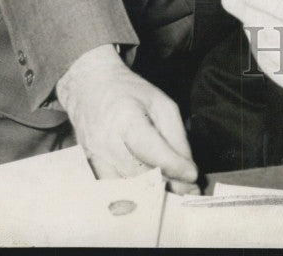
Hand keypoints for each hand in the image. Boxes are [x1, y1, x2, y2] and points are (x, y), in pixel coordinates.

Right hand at [55, 44, 198, 192]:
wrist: (90, 86)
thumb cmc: (129, 92)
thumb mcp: (161, 104)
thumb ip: (176, 137)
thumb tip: (187, 169)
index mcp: (126, 118)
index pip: (150, 150)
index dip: (173, 166)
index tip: (193, 175)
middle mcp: (106, 141)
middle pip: (139, 175)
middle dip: (167, 186)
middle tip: (189, 191)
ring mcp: (94, 158)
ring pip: (125, 189)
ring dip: (151, 195)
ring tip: (172, 193)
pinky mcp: (89, 168)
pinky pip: (113, 190)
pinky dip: (133, 195)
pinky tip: (149, 192)